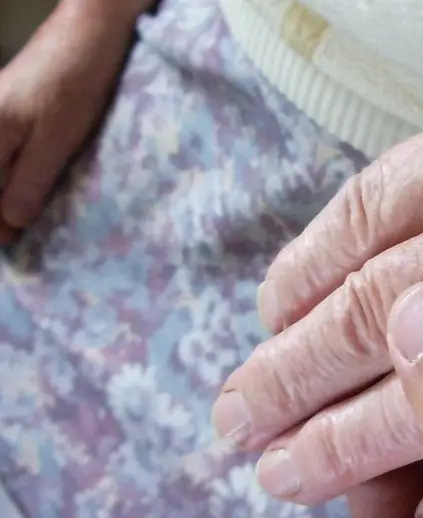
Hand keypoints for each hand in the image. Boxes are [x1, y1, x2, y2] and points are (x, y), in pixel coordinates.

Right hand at [0, 1, 138, 242]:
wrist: (87, 36)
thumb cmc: (75, 85)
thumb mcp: (56, 143)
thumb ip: (29, 184)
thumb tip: (9, 225)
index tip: (11, 249)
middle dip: (0, 216)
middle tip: (18, 244)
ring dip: (6, 203)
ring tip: (21, 229)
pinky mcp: (8, 117)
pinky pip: (3, 160)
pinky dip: (12, 183)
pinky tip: (26, 200)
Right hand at [216, 58, 422, 504]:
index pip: (415, 423)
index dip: (329, 455)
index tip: (278, 476)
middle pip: (372, 333)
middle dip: (285, 389)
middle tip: (235, 425)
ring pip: (372, 250)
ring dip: (296, 304)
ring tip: (258, 349)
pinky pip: (407, 173)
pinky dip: (346, 225)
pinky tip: (313, 260)